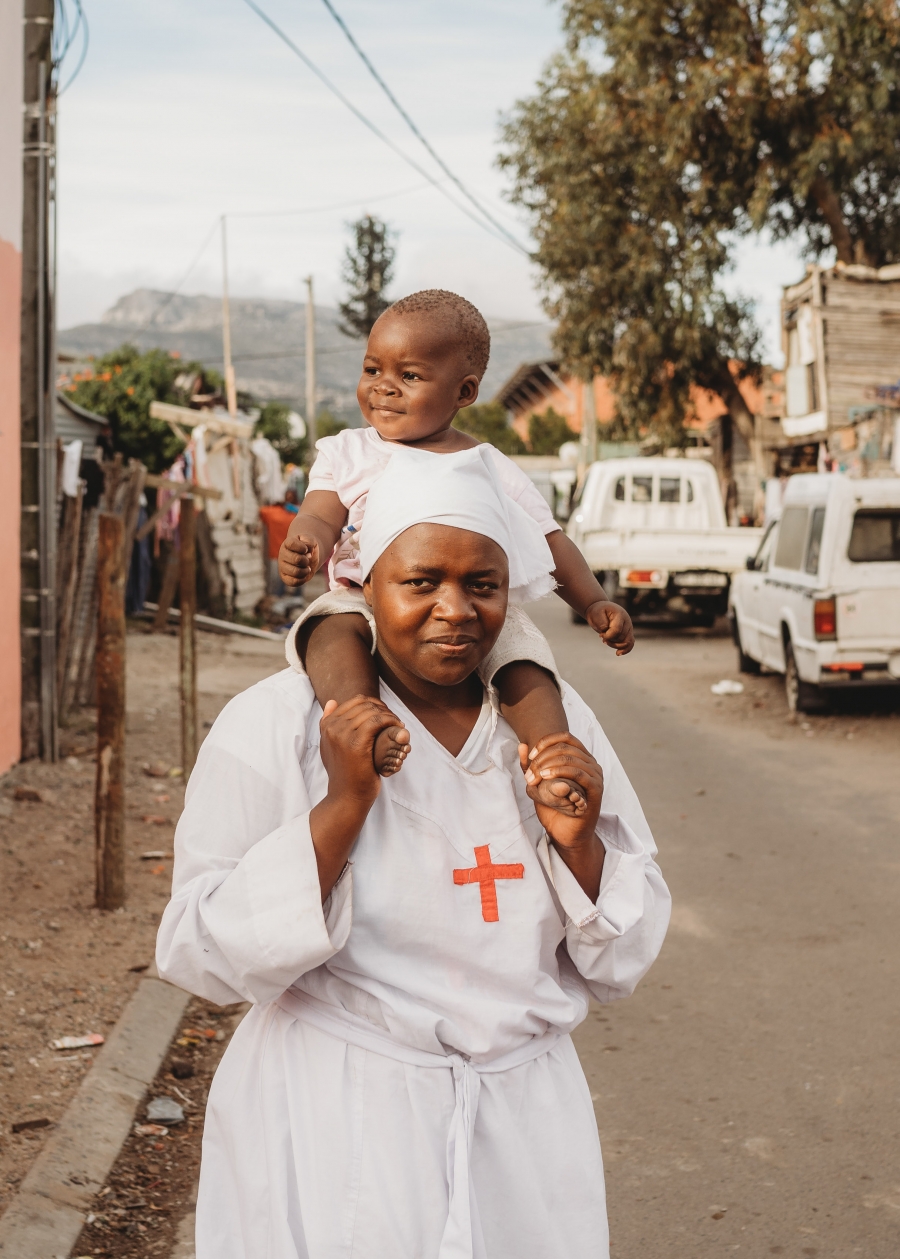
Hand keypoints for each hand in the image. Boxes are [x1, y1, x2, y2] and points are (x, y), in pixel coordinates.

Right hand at [279, 531, 319, 587]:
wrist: (308, 556)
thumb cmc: (308, 547)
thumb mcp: (311, 540)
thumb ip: (309, 541)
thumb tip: (307, 550)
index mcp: (287, 543)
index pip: (292, 544)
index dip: (302, 548)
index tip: (306, 549)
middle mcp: (282, 555)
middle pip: (296, 559)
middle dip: (306, 560)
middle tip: (308, 559)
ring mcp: (282, 567)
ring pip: (295, 572)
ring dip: (305, 571)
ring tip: (307, 567)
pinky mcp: (285, 577)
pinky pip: (294, 582)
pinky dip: (303, 579)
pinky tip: (304, 574)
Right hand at [318, 695, 402, 809]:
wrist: (346, 796)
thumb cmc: (343, 773)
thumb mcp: (330, 747)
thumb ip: (328, 724)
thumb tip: (332, 702)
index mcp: (326, 725)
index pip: (355, 701)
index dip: (375, 705)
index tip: (386, 715)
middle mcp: (332, 727)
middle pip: (365, 704)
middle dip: (384, 709)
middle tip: (395, 720)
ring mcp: (342, 734)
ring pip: (372, 712)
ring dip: (390, 716)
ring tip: (398, 726)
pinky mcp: (356, 743)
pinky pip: (377, 721)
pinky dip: (391, 721)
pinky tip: (398, 729)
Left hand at [519, 734, 605, 899]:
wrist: (565, 834)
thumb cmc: (554, 808)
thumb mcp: (537, 784)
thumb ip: (530, 765)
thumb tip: (522, 745)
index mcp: (580, 758)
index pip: (565, 737)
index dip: (545, 742)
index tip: (531, 756)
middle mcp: (591, 763)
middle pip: (564, 747)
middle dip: (542, 758)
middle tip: (530, 774)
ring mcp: (595, 775)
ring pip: (570, 758)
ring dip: (548, 766)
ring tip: (535, 778)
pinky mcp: (596, 789)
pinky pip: (579, 773)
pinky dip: (560, 773)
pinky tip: (546, 779)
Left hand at [585, 600, 633, 654]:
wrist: (601, 610)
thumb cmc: (598, 611)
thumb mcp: (596, 613)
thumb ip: (601, 622)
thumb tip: (605, 630)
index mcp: (620, 614)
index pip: (617, 630)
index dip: (608, 636)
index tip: (600, 635)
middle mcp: (627, 621)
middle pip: (621, 637)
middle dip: (610, 641)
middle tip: (601, 636)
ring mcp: (628, 628)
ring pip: (626, 643)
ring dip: (614, 645)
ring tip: (605, 641)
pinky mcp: (628, 633)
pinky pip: (630, 644)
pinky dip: (625, 650)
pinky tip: (618, 654)